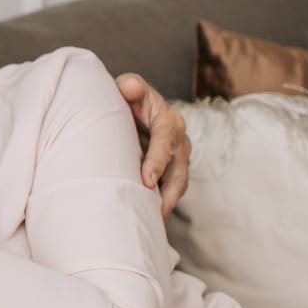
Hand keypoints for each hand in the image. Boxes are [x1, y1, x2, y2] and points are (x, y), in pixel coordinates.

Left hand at [115, 73, 189, 216]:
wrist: (133, 111)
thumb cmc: (128, 99)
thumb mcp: (128, 88)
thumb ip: (130, 86)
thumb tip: (130, 87)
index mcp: (168, 120)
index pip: (166, 140)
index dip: (158, 160)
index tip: (147, 179)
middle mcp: (179, 141)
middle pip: (178, 170)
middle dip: (168, 191)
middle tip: (153, 210)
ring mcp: (178, 160)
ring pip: (178, 185)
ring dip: (167, 204)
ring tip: (152, 222)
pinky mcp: (171, 173)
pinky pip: (170, 192)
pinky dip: (162, 206)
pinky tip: (148, 221)